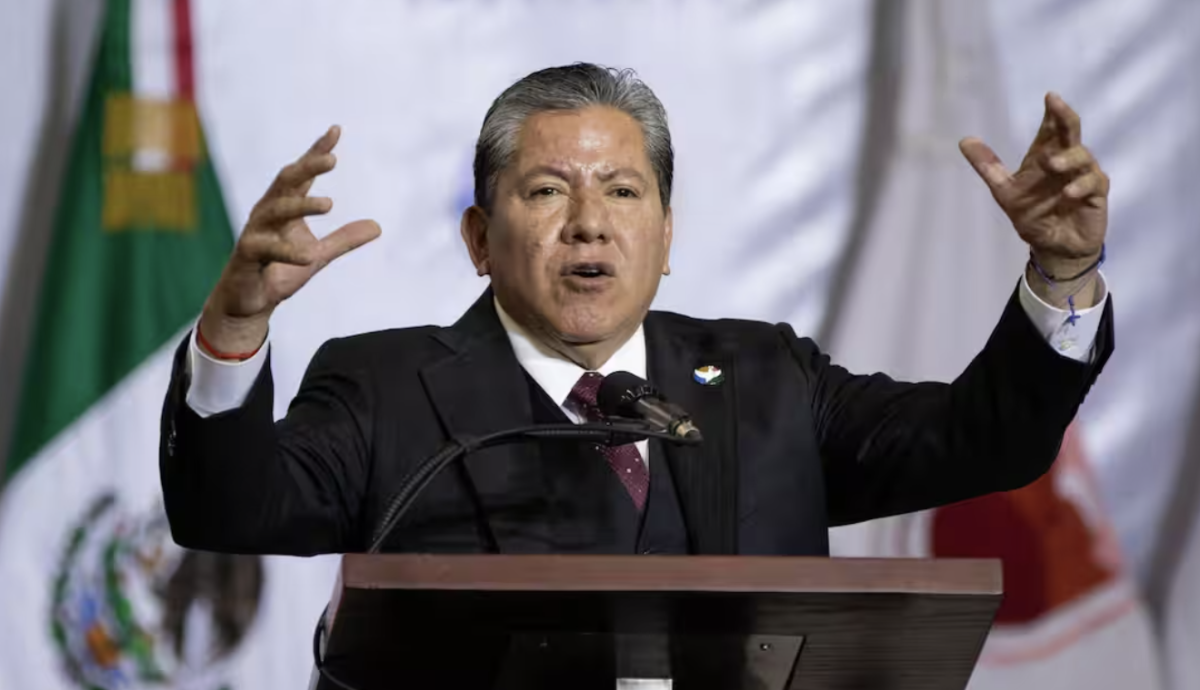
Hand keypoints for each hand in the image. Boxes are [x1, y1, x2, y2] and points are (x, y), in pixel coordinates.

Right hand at [199, 126, 380, 353]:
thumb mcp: (318, 255)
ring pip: (276, 209)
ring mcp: (255, 231)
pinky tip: (307, 256)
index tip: (335, 130)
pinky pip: (266, 248)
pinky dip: (287, 251)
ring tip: (329, 204)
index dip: (316, 151)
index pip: (302, 174)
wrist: (249, 303)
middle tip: (332, 159)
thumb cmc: (280, 270)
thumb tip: (377, 226)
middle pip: (286, 181)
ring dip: (302, 205)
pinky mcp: (246, 254)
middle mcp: (268, 212)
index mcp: (284, 206)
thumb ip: (344, 240)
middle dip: (307, 167)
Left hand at [959, 93, 1107, 304]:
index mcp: (1045, 156)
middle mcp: (1067, 161)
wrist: (1052, 247)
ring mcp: (1084, 176)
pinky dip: (1081, 186)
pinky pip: (1093, 183)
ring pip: (1083, 157)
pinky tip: (1068, 192)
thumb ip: (988, 166)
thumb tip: (964, 140)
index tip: (1049, 96)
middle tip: (1056, 104)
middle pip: (1071, 132)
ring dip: (1069, 158)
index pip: (1051, 128)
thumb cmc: (1033, 215)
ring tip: (1053, 164)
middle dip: (1065, 117)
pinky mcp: (1096, 194)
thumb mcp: (1004, 191)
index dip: (1053, 112)